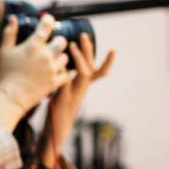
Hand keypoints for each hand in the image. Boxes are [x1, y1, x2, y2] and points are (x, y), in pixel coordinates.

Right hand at [0, 14, 73, 111]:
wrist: (11, 97)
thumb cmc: (5, 74)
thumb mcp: (4, 52)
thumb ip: (9, 33)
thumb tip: (13, 18)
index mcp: (33, 46)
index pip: (46, 26)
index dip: (48, 20)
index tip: (48, 20)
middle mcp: (46, 55)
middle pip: (62, 41)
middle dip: (57, 42)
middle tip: (51, 45)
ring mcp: (52, 69)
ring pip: (65, 57)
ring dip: (59, 58)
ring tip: (50, 62)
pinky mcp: (56, 81)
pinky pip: (67, 73)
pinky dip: (63, 73)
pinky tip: (56, 73)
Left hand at [39, 33, 115, 167]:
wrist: (54, 132)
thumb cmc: (57, 112)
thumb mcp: (63, 94)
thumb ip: (65, 82)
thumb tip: (60, 67)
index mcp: (83, 89)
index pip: (99, 73)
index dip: (107, 62)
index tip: (114, 49)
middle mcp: (81, 90)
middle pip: (91, 68)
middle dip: (88, 51)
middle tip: (83, 35)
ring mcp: (73, 94)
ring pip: (83, 74)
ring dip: (79, 58)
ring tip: (71, 45)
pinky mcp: (62, 99)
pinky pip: (66, 83)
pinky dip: (65, 72)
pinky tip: (61, 63)